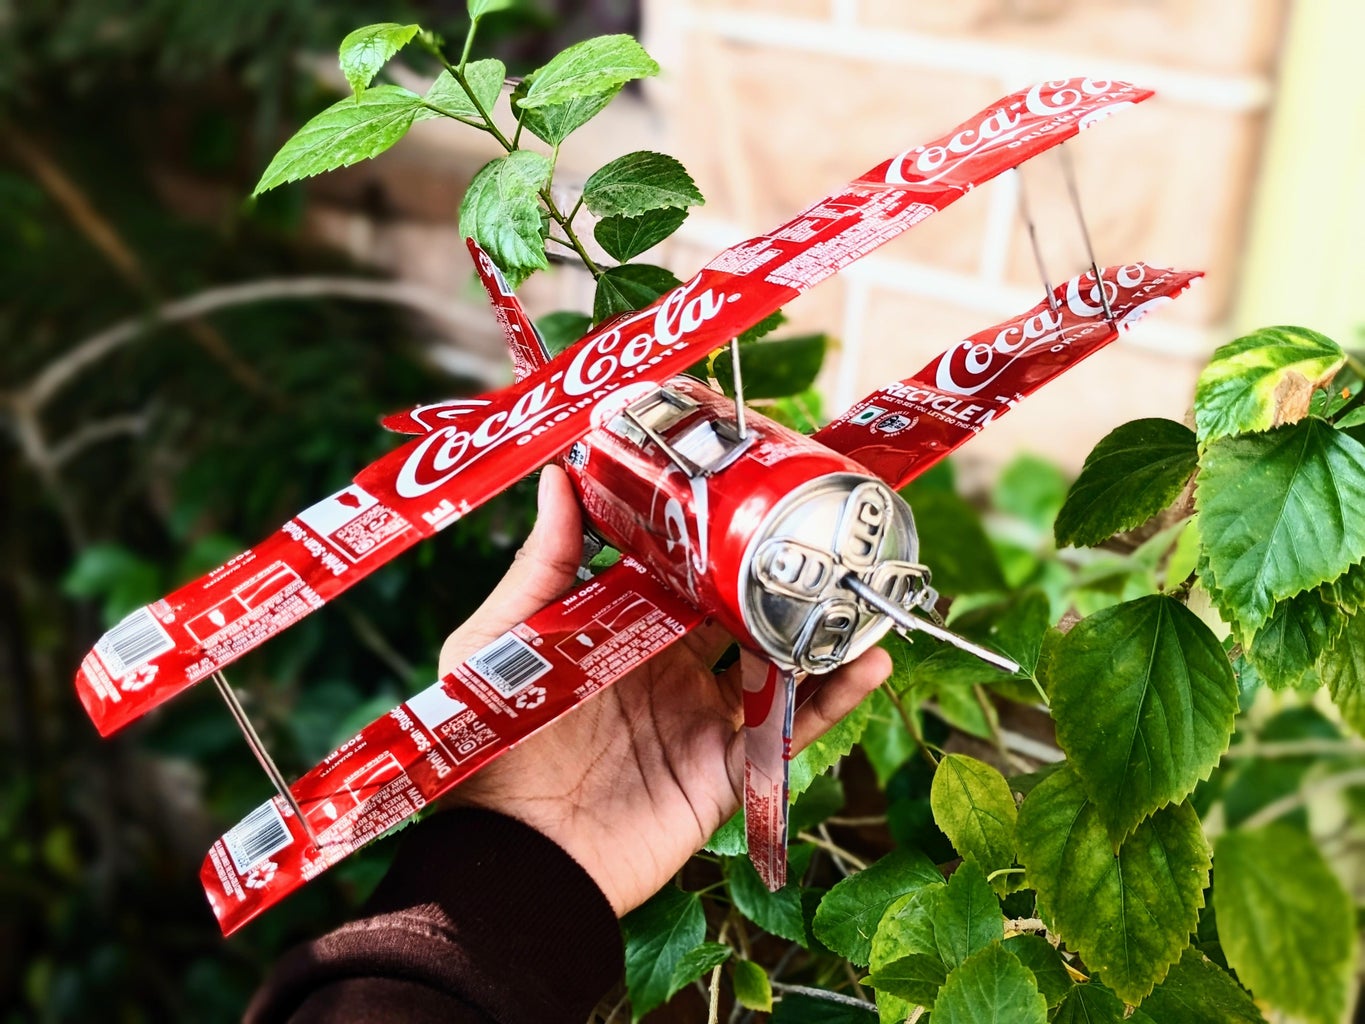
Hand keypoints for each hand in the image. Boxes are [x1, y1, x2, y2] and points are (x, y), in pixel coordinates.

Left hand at [439, 465, 891, 915]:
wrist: (513, 856)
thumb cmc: (492, 745)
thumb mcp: (499, 641)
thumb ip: (539, 566)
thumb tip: (559, 476)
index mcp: (620, 631)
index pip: (678, 570)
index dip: (711, 531)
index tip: (746, 480)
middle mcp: (669, 667)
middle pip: (737, 607)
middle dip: (776, 568)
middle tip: (821, 519)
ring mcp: (702, 718)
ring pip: (776, 662)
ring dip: (818, 626)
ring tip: (859, 582)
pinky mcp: (725, 770)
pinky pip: (789, 731)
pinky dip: (834, 699)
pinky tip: (869, 661)